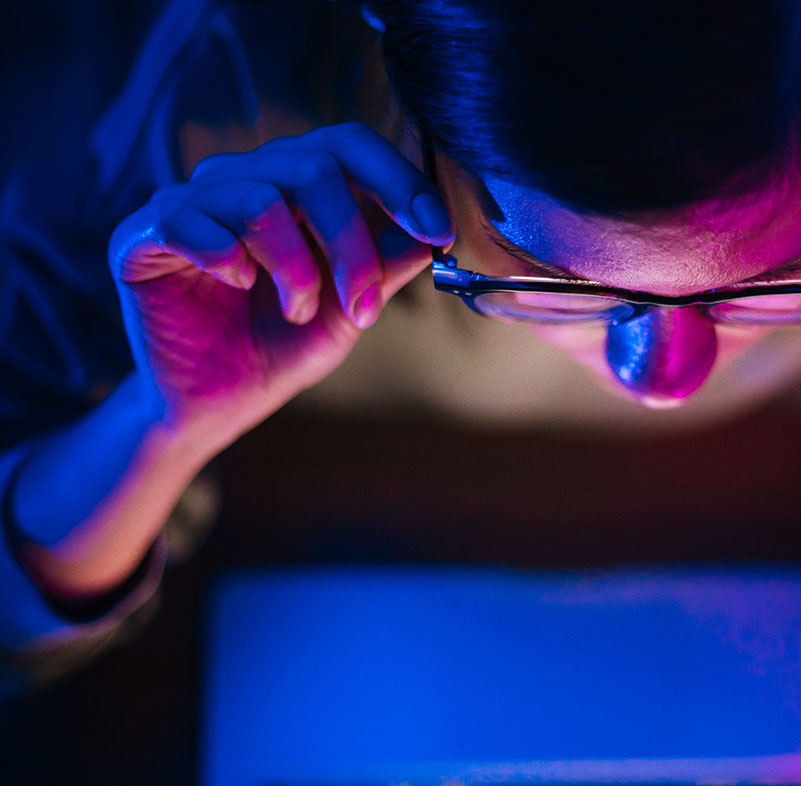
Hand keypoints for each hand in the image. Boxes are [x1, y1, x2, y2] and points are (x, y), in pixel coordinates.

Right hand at [108, 122, 452, 451]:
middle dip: (351, 244)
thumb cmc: (281, 346)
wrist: (215, 404)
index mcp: (294, 185)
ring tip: (297, 311)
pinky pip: (187, 220)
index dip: (398, 181)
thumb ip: (386, 266)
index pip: (349, 145)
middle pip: (314, 168)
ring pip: (260, 199)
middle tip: (361, 309)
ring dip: (294, 267)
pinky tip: (237, 286)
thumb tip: (432, 230)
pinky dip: (226, 258)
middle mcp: (243, 179)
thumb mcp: (350, 309)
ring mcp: (190, 202)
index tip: (436, 230)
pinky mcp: (142, 235)